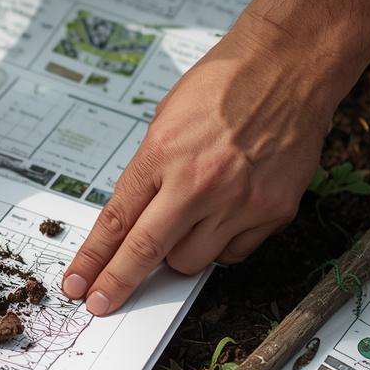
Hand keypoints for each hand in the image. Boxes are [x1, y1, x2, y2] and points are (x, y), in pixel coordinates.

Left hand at [61, 23, 340, 314]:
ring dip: (178, 256)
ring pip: (191, 261)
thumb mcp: (167, 119)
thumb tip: (131, 221)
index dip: (94, 259)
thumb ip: (149, 172)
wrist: (291, 65)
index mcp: (162, 153)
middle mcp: (199, 182)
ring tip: (187, 225)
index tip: (78, 285)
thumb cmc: (226, 84)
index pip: (116, 221)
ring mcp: (239, 200)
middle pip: (147, 251)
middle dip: (119, 282)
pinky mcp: (273, 211)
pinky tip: (224, 218)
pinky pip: (233, 253)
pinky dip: (221, 246)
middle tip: (102, 303)